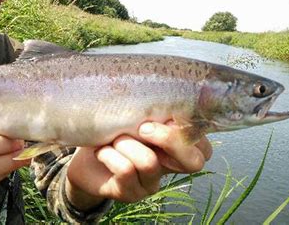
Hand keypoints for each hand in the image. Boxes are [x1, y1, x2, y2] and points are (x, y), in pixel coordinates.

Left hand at [65, 122, 212, 209]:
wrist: (84, 157)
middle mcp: (169, 166)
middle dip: (168, 138)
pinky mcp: (130, 194)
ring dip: (126, 144)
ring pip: (149, 162)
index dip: (190, 130)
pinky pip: (125, 170)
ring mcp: (151, 183)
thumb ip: (152, 111)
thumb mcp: (134, 115)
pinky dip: (109, 154)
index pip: (204, 146)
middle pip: (193, 161)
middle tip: (143, 127)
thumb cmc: (112, 129)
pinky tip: (101, 151)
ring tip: (114, 138)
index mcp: (176, 146)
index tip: (166, 114)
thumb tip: (165, 94)